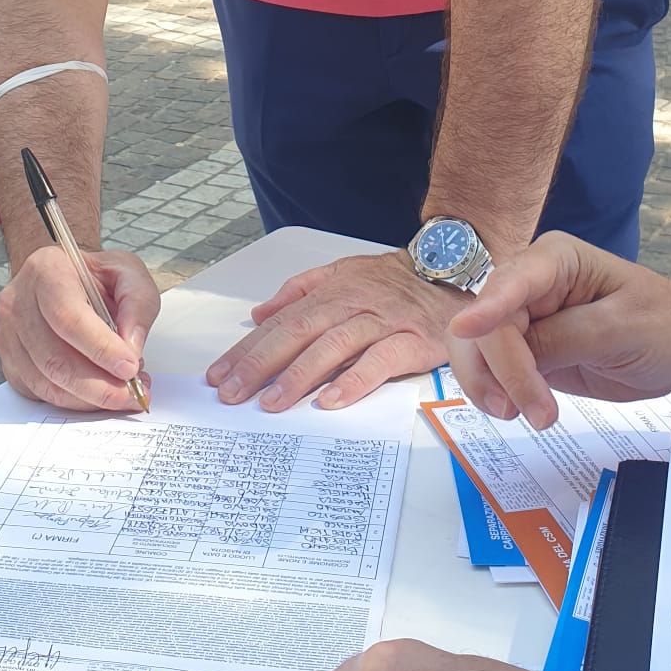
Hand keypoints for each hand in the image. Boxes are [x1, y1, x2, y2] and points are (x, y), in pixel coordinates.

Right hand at [0, 245, 158, 412]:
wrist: (66, 279)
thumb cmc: (95, 276)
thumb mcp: (128, 272)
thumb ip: (138, 304)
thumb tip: (131, 348)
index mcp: (46, 270)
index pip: (68, 317)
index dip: (100, 348)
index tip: (130, 367)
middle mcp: (18, 302)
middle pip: (55, 358)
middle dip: (100, 385)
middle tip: (133, 392)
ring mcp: (8, 336)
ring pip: (48, 382)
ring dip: (91, 397)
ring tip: (123, 392)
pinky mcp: (10, 363)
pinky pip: (42, 394)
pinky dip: (76, 401)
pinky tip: (99, 392)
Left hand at [206, 252, 455, 413]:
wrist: (451, 268)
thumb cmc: (393, 279)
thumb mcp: (341, 273)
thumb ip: (298, 291)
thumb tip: (259, 313)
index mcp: (330, 292)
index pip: (280, 323)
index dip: (248, 349)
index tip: (219, 374)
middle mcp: (350, 304)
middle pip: (298, 333)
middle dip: (260, 364)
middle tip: (232, 392)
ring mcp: (380, 322)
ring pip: (333, 347)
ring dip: (299, 376)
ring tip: (272, 402)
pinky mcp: (410, 340)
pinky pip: (379, 361)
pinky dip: (354, 380)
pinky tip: (331, 401)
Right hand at [446, 232, 670, 430]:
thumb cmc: (665, 324)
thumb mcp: (622, 328)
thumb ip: (567, 337)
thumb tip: (519, 354)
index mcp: (555, 260)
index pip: (510, 283)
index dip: (485, 308)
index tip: (464, 330)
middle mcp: (529, 285)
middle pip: (485, 323)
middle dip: (500, 369)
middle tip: (533, 412)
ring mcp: (525, 318)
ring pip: (477, 349)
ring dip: (491, 386)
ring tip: (532, 416)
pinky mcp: (527, 351)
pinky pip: (493, 370)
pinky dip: (498, 393)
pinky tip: (523, 410)